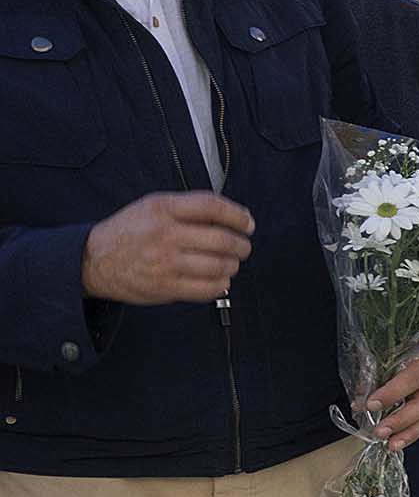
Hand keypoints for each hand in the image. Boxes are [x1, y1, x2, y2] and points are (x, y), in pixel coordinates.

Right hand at [81, 193, 253, 303]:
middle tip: (242, 247)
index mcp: (162, 209)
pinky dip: (221, 285)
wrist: (93, 260)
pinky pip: (208, 289)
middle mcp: (165, 235)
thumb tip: (230, 216)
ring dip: (233, 266)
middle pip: (223, 240)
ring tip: (229, 263)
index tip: (247, 222)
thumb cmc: (128, 232)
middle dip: (242, 245)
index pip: (212, 206)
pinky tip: (218, 279)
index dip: (237, 215)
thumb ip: (187, 208)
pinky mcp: (165, 287)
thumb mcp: (151, 207)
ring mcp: (165, 263)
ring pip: (220, 266)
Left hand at [363, 351, 418, 450]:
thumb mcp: (392, 358)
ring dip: (408, 433)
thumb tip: (359, 401)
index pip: (412, 378)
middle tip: (380, 432)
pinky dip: (412, 434)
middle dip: (400, 420)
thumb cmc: (407, 355)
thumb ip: (377, 377)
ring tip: (390, 445)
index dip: (392, 394)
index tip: (370, 406)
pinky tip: (398, 442)